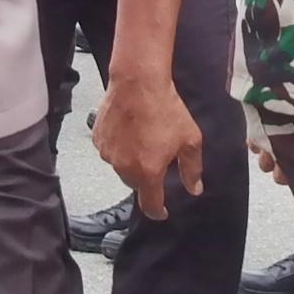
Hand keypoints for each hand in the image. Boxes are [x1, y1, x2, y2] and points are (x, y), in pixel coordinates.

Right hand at [97, 69, 207, 217]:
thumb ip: (192, 169)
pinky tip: (130, 128)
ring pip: (121, 167)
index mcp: (148, 172)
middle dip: (147, 176)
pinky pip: (110, 150)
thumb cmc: (166, 109)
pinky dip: (120, 146)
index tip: (162, 211)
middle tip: (158, 156)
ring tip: (143, 137)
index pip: (150, 205)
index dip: (157, 211)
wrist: (138, 81)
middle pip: (136, 184)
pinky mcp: (98, 139)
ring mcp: (108, 154)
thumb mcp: (190, 139)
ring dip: (131, 160)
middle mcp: (124, 168)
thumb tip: (194, 189)